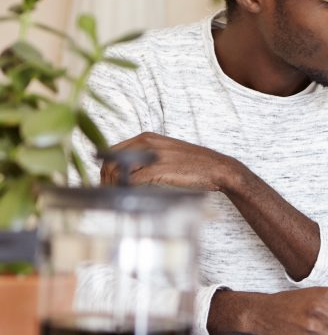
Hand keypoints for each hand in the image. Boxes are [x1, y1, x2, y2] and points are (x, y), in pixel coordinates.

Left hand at [101, 132, 240, 190]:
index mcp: (146, 137)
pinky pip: (131, 180)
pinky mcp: (158, 169)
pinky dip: (125, 189)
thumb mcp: (166, 154)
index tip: (106, 182)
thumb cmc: (194, 164)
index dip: (105, 168)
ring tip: (117, 197)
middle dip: (104, 178)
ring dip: (113, 186)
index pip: (112, 151)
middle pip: (110, 160)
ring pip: (117, 170)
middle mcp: (146, 143)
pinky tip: (129, 196)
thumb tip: (128, 172)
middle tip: (108, 193)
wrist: (217, 168)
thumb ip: (147, 158)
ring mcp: (151, 155)